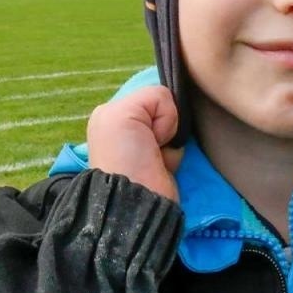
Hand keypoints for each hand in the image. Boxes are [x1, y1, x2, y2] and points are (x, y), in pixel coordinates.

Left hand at [86, 84, 184, 203]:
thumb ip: (152, 97)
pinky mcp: (162, 163)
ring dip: (171, 139)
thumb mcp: (124, 112)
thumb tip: (170, 113)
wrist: (136, 199)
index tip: (146, 123)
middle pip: (163, 109)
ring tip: (159, 156)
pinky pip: (181, 145)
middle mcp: (127, 128)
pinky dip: (176, 154)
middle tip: (154, 141)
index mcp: (111, 114)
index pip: (148, 94)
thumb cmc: (125, 155)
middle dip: (165, 123)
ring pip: (175, 126)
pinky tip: (166, 165)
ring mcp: (145, 146)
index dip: (154, 105)